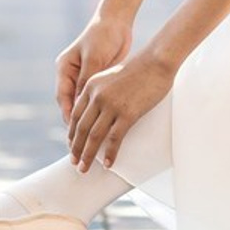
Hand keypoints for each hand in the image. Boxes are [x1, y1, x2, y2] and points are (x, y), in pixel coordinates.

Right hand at [55, 14, 131, 125]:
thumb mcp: (93, 57)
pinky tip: (103, 122)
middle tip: (79, 140)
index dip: (68, 114)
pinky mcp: (97, 79)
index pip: (63, 96)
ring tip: (90, 136)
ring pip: (83, 104)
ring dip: (86, 119)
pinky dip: (97, 111)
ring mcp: (84, 77)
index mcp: (64, 67)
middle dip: (75, 122)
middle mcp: (72, 74)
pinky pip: (95, 99)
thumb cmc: (103, 36)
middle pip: (71, 103)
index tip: (73, 130)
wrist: (117, 22)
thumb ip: (87, 78)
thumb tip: (81, 102)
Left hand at [68, 51, 173, 171]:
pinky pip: (114, 138)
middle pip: (81, 128)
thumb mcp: (111, 76)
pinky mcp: (127, 113)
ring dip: (87, 155)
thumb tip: (99, 110)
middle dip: (76, 148)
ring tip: (84, 168)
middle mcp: (97, 96)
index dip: (72, 133)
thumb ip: (101, 91)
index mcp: (91, 86)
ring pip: (94, 136)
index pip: (75, 115)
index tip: (71, 146)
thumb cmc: (139, 68)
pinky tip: (108, 163)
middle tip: (74, 162)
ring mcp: (111, 105)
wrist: (157, 61)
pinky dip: (110, 153)